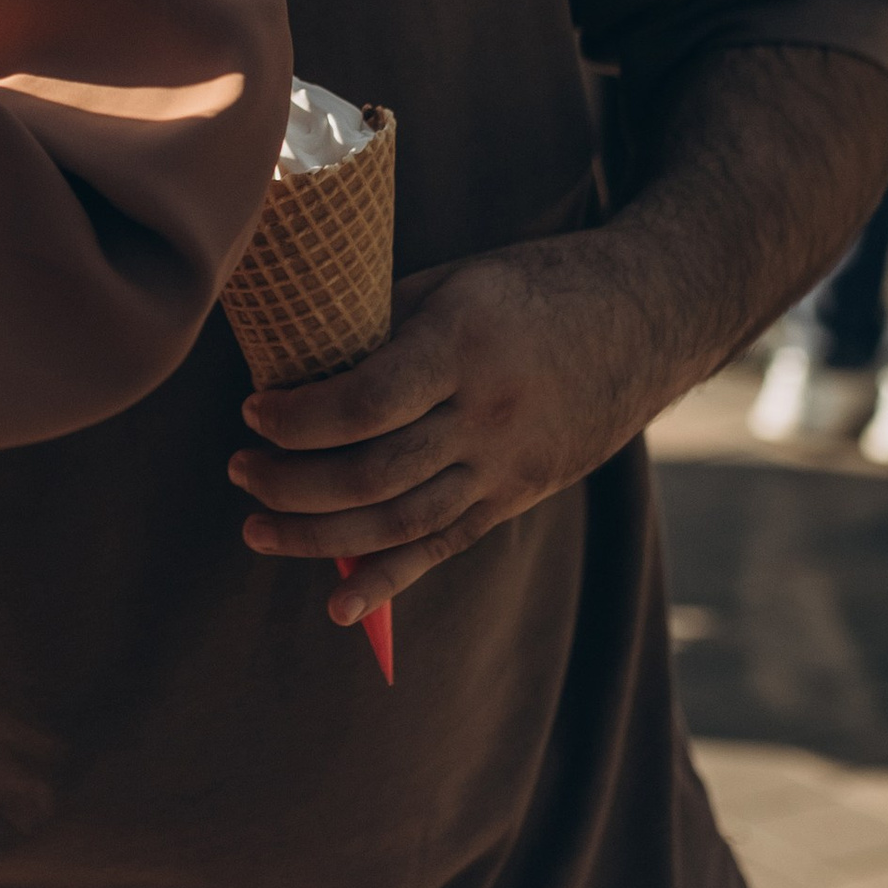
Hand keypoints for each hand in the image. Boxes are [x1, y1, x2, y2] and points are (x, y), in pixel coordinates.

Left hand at [226, 239, 667, 627]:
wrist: (647, 317)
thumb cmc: (535, 285)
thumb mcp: (457, 280)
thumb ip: (382, 325)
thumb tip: (294, 361)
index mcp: (464, 347)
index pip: (365, 403)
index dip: (299, 417)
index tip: (252, 410)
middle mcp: (486, 416)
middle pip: (373, 473)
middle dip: (291, 482)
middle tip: (239, 470)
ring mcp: (505, 466)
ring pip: (400, 523)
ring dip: (318, 536)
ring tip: (256, 527)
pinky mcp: (515, 497)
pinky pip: (444, 548)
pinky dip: (388, 582)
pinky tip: (339, 607)